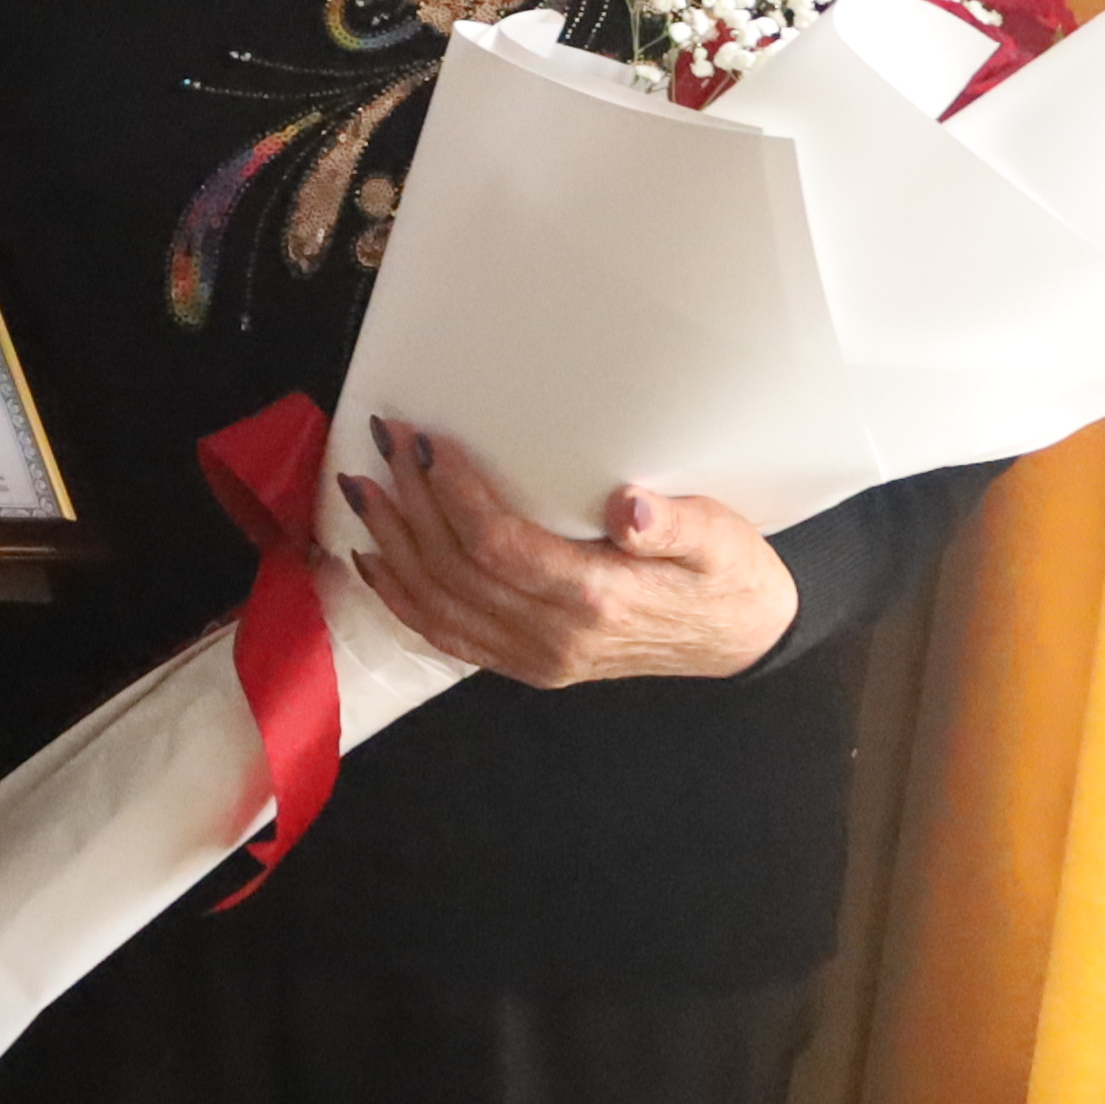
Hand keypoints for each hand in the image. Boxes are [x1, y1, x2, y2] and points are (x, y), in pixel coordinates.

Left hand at [339, 419, 795, 686]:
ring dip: (392, 545)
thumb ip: (673, 524)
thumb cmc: (729, 575)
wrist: (743, 638)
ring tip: (362, 488)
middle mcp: (554, 636)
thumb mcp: (721, 538)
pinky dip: (402, 598)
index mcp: (597, 598)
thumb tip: (631, 506)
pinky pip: (447, 636)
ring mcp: (536, 656)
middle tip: (384, 442)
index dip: (452, 491)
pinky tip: (374, 562)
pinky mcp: (527, 663)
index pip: (497, 544)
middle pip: (455, 569)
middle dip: (409, 502)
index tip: (427, 440)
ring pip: (439, 605)